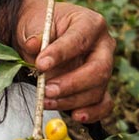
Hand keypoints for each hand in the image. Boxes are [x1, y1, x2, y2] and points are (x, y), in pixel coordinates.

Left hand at [15, 0, 114, 123]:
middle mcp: (104, 46)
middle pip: (98, 69)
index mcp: (91, 24)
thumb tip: (33, 45)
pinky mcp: (100, 86)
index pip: (80, 40)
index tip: (41, 64)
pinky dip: (91, 112)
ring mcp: (105, 67)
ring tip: (46, 101)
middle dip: (71, 84)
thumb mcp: (33, 24)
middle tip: (47, 90)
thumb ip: (35, 35)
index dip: (61, 53)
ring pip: (97, 90)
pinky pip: (103, 103)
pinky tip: (75, 115)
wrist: (41, 35)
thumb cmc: (40, 26)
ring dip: (71, 100)